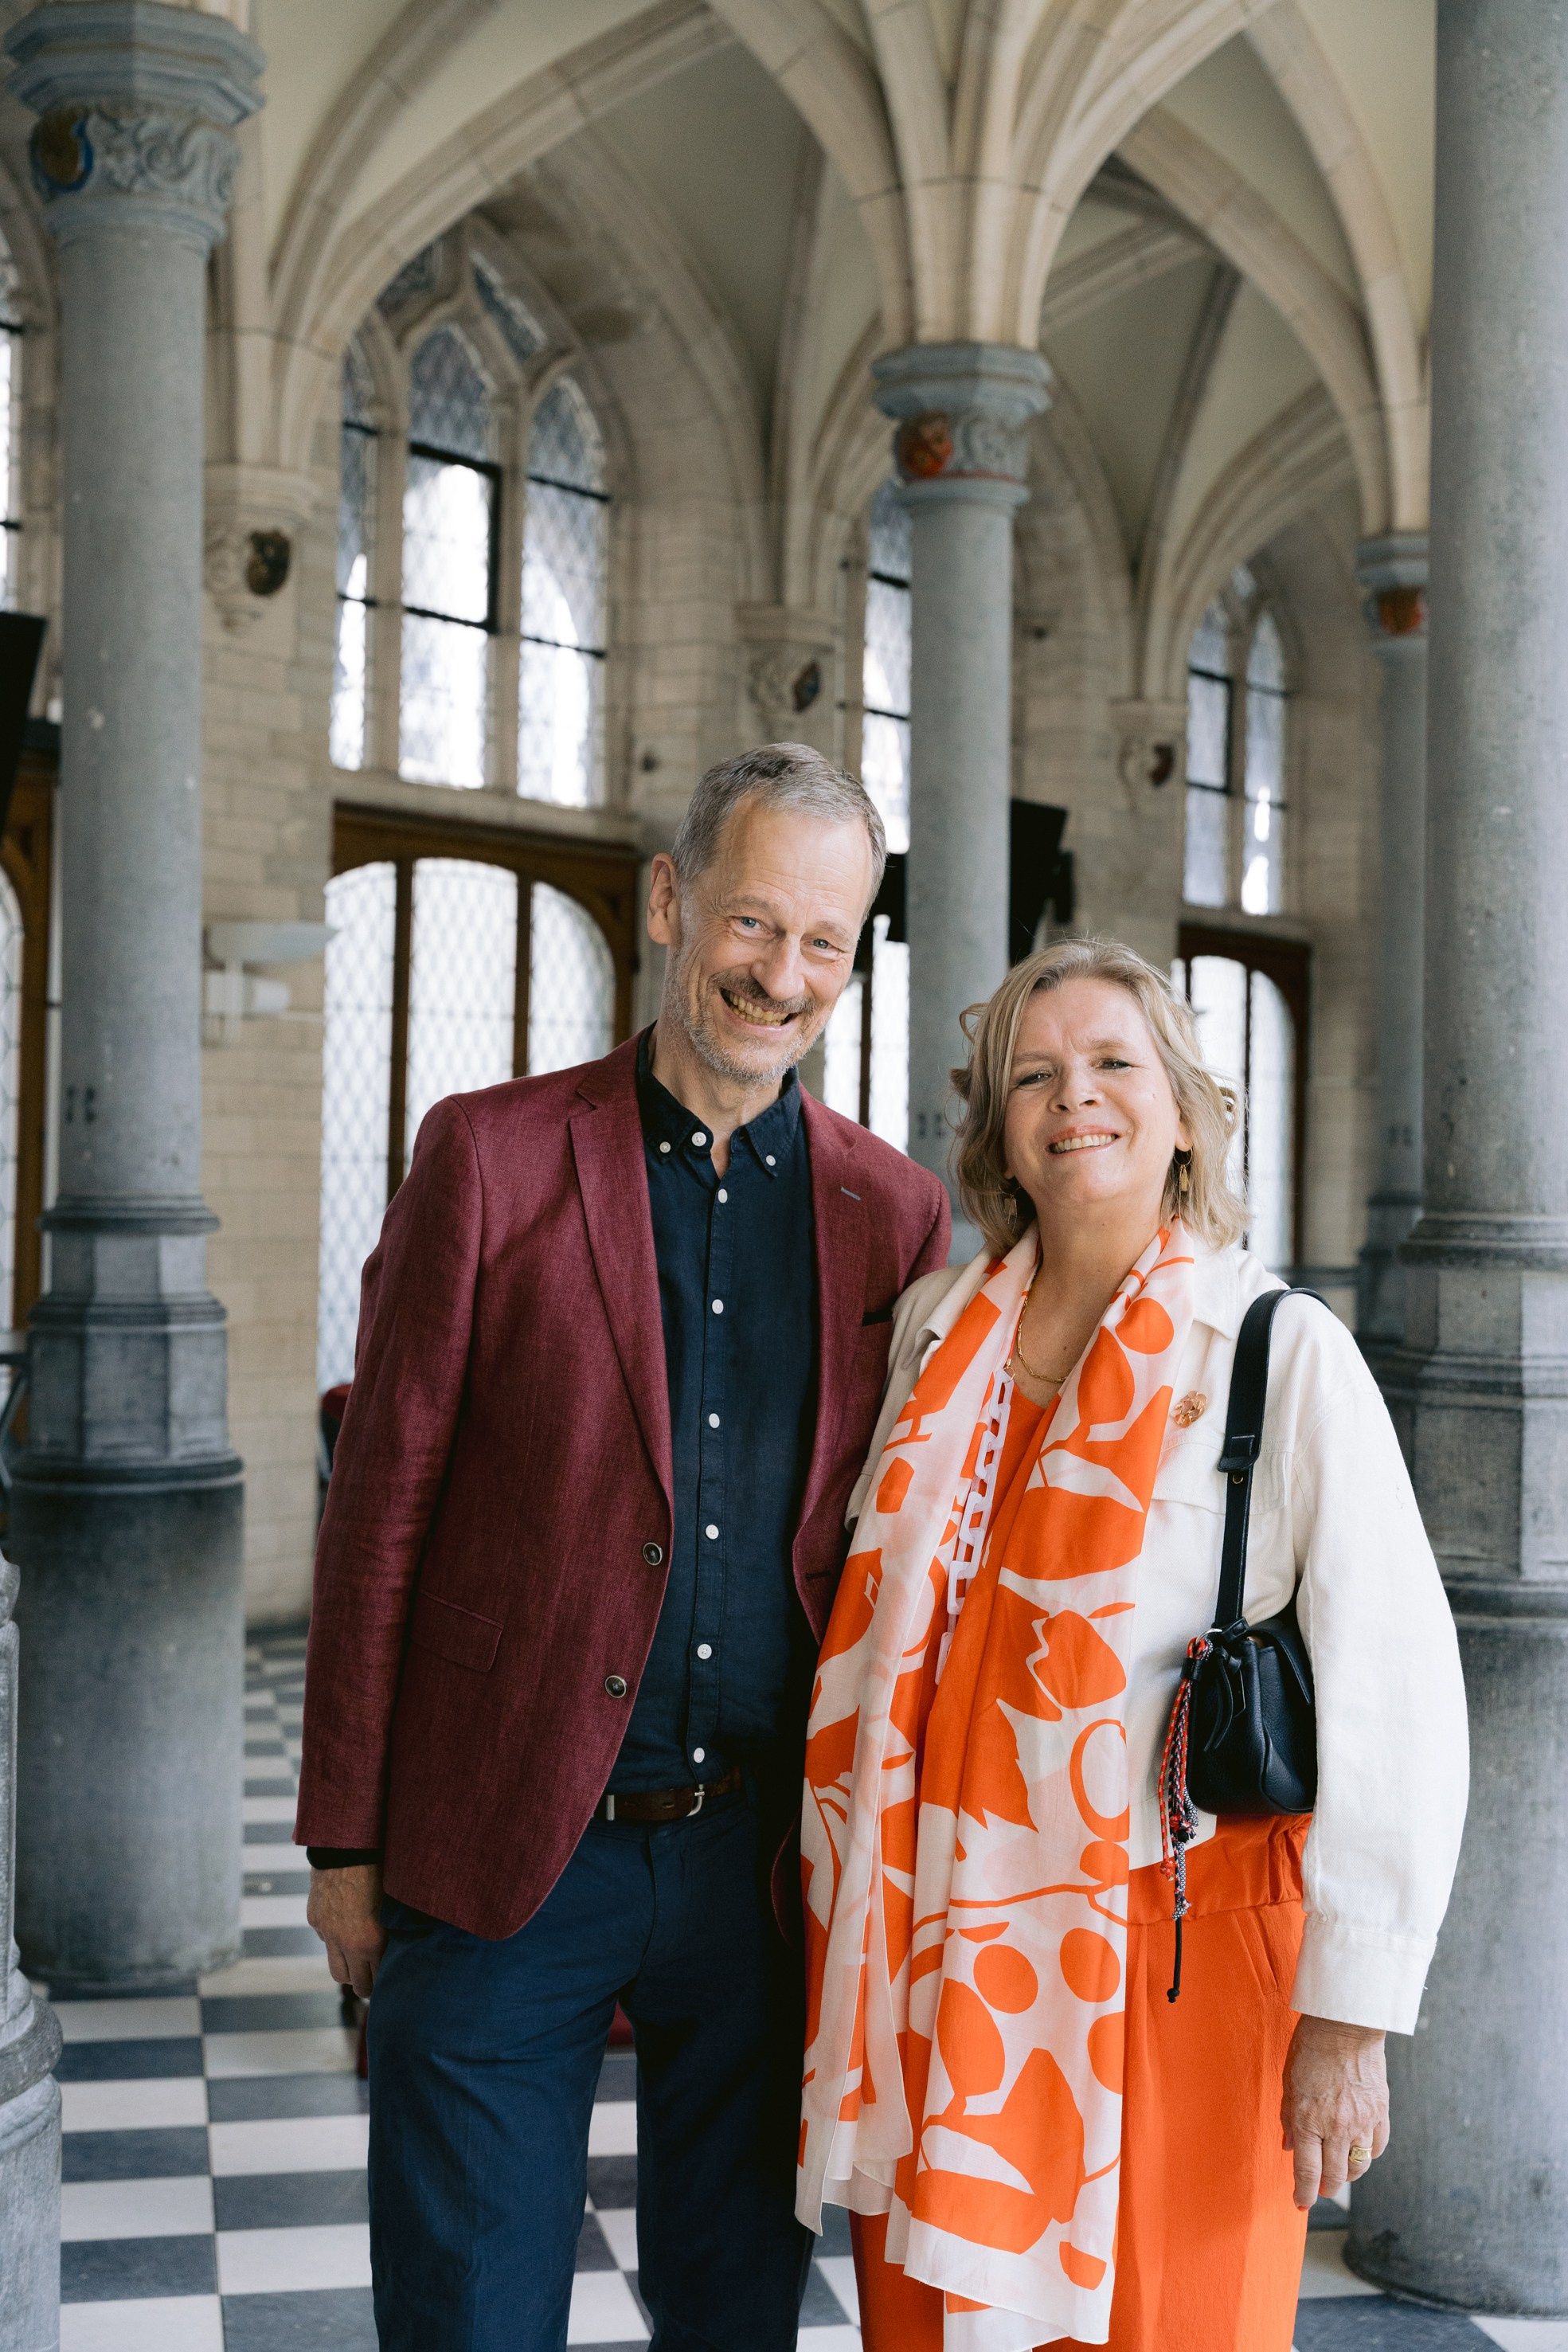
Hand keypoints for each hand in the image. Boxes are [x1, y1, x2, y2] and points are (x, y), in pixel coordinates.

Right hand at [307, 1862, 386, 1996]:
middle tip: (375, 1979)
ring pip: (337, 1970)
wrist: (348, 1848)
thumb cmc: (380, 1873)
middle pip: (355, 1984)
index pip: (377, 1981)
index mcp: (371, 1942)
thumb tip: (398, 1951)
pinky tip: (346, 1927)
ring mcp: (327, 1933)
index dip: (385, 1983)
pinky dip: (335, 1941)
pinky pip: (326, 1941)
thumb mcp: (393, 1907)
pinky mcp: (315, 1920)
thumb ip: (392, 1934)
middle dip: (367, 1985)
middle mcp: (346, 1943)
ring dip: (348, 1970)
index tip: (391, 1982)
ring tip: (360, 1963)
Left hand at [1281, 2014, 1388, 2209]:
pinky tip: (1359, 2152)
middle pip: (1334, 2175)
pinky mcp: (1381, 2112)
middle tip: (1319, 2189)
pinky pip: (1377, 2147)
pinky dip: (1368, 2155)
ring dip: (1347, 2175)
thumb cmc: (1311, 2048)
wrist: (1346, 2024)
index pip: (1306, 2170)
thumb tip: (1289, 2147)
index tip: (1300, 2203)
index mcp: (1309, 2119)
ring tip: (1338, 2172)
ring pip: (1358, 2167)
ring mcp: (1362, 2121)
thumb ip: (1289, 2118)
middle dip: (1325, 2188)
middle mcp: (1337, 2126)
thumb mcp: (1289, 2081)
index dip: (1302, 2192)